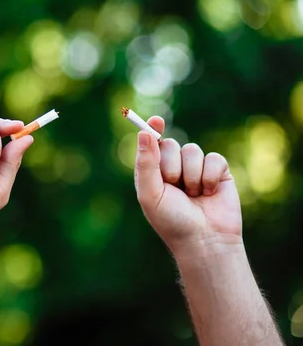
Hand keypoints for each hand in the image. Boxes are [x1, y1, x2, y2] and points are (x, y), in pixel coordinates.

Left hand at [134, 116, 242, 254]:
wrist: (204, 241)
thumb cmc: (172, 221)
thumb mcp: (151, 194)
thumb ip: (147, 164)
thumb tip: (144, 133)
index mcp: (153, 171)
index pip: (151, 143)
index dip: (152, 129)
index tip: (156, 121)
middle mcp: (173, 167)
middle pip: (172, 144)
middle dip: (172, 166)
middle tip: (174, 186)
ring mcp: (196, 168)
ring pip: (192, 150)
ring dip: (191, 175)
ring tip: (193, 195)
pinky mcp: (218, 171)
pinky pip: (213, 158)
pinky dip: (209, 176)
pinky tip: (209, 193)